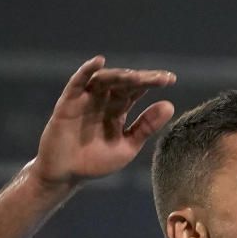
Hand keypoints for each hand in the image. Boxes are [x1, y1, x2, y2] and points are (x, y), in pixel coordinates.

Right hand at [32, 56, 176, 187]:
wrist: (65, 175)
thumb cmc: (95, 162)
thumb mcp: (127, 146)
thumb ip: (146, 127)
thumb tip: (170, 105)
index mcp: (118, 109)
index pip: (137, 90)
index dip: (152, 83)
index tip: (170, 79)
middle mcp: (102, 100)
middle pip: (123, 83)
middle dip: (141, 79)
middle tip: (160, 78)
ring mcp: (85, 99)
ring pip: (104, 80)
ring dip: (120, 76)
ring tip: (136, 76)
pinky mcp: (68, 102)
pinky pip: (77, 82)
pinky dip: (86, 70)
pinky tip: (99, 62)